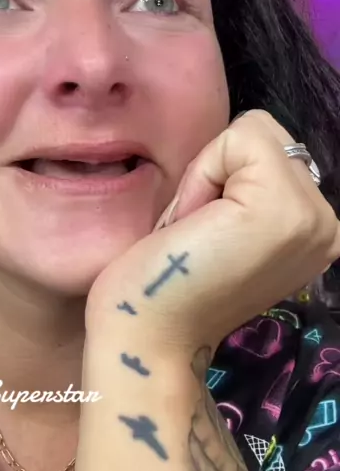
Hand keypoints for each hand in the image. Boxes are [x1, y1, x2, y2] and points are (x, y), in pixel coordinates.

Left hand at [87, 111, 339, 357]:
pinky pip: (239, 137)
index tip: (206, 233)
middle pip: (267, 136)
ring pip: (254, 134)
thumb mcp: (228, 224)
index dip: (224, 179)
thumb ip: (250, 192)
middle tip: (200, 233)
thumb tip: (246, 148)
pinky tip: (195, 224)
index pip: (276, 150)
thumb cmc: (166, 284)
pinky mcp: (282, 208)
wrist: (147, 336)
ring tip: (199, 230)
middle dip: (220, 173)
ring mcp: (312, 217)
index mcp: (317, 231)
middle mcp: (328, 224)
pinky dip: (202, 173)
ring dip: (210, 175)